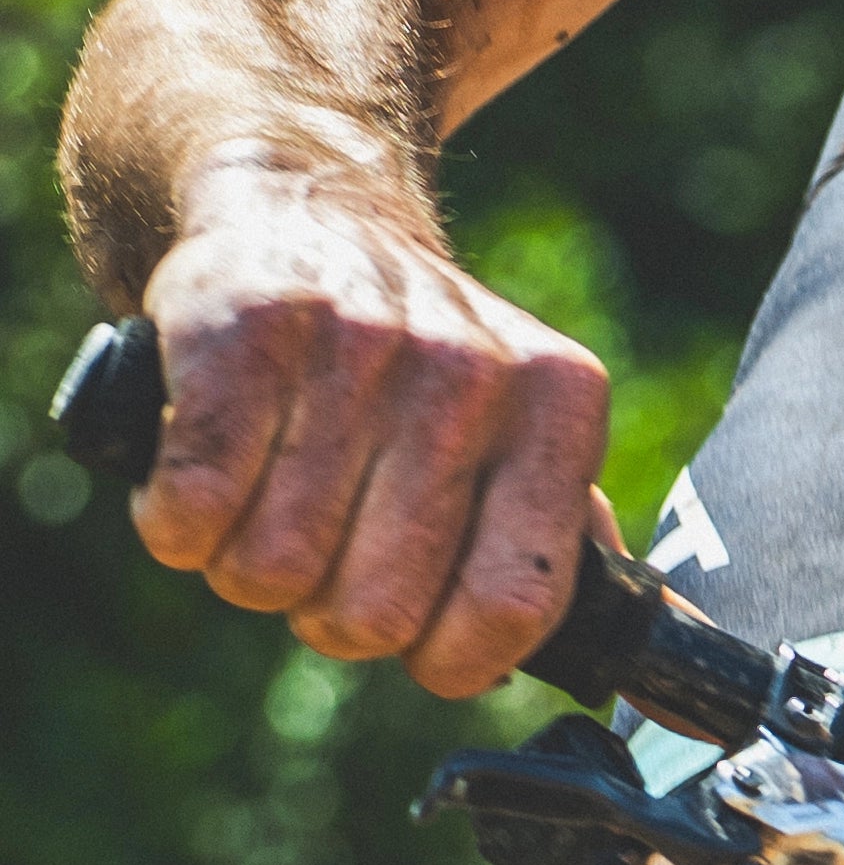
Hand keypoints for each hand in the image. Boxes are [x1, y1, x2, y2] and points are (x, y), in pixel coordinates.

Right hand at [135, 158, 611, 697]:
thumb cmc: (420, 365)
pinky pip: (193, 513)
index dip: (447, 659)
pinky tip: (206, 470)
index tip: (418, 639)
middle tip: (327, 547)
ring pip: (271, 573)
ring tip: (266, 495)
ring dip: (246, 565)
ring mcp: (360, 345)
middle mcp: (471, 372)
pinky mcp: (246, 331)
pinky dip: (177, 522)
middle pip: (375, 613)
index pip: (514, 605)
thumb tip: (644, 649)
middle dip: (330, 613)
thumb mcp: (525, 427)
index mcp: (560, 405)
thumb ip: (564, 537)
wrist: (310, 206)